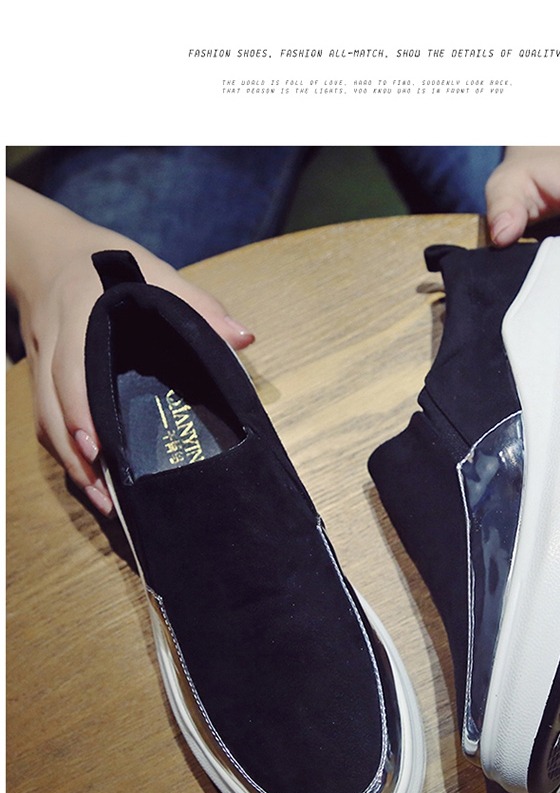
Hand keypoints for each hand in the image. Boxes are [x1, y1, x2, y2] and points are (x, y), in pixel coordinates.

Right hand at [7, 180, 254, 516]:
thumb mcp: (152, 270)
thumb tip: (244, 338)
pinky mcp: (38, 376)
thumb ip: (197, 304)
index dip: (80, 410)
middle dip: (75, 452)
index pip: (73, 367)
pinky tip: (89, 474)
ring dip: (69, 461)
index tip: (98, 447)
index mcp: (80, 315)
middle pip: (52, 405)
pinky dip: (63, 449)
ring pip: (44, 418)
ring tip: (101, 498)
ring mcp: (41, 362)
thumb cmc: (106, 262)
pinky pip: (44, 417)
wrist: (44, 250)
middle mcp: (54, 344)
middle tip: (106, 492)